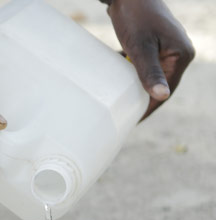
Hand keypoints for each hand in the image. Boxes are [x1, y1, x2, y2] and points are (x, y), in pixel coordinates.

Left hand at [107, 0, 194, 117]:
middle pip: (162, 83)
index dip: (151, 106)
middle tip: (126, 115)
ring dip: (138, 85)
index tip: (134, 120)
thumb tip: (161, 97)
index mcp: (182, 55)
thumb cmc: (135, 17)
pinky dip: (134, 72)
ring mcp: (168, 47)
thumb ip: (149, 72)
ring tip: (122, 101)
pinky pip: (146, 64)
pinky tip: (120, 80)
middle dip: (145, 98)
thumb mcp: (140, 47)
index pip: (167, 89)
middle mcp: (179, 52)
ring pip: (152, 74)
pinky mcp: (156, 43)